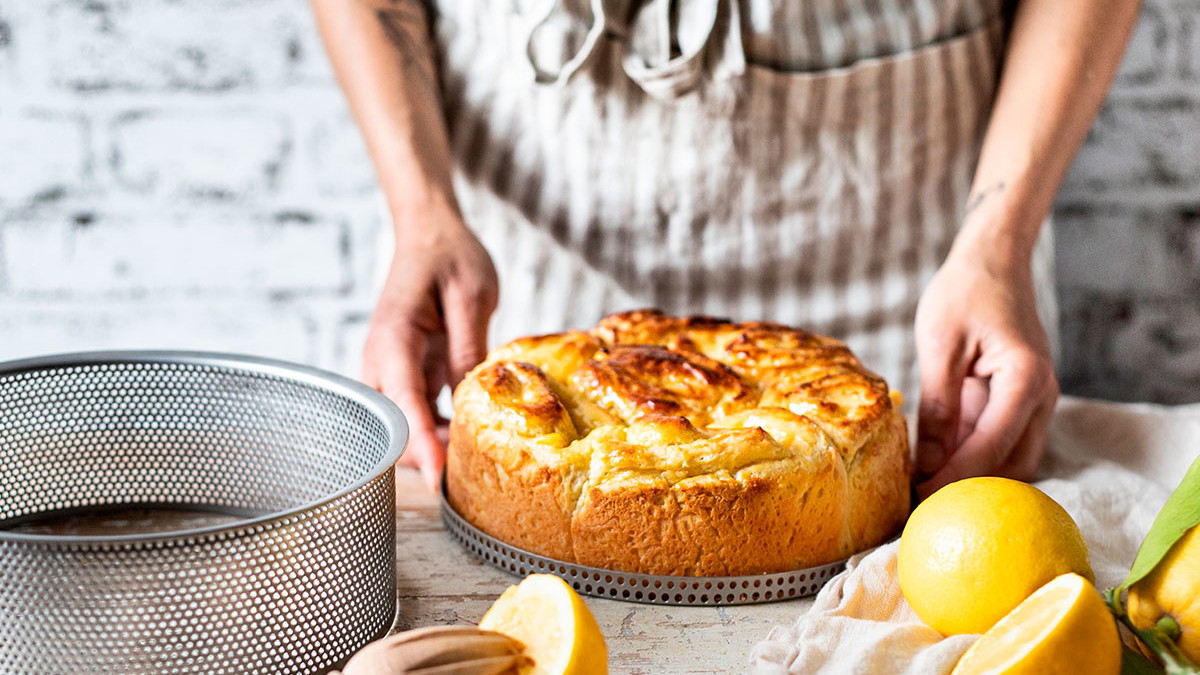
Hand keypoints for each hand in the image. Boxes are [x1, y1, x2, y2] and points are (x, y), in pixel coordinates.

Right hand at [362, 201, 497, 490]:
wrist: (430, 234)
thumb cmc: (451, 255)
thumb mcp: (472, 295)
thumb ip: (469, 346)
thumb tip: (472, 397)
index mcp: (395, 337)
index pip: (403, 401)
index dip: (421, 443)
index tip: (438, 477)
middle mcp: (382, 359)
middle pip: (394, 424)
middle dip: (426, 453)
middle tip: (473, 469)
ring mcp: (391, 368)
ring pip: (402, 424)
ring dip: (433, 444)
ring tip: (475, 455)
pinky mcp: (406, 372)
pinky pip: (415, 412)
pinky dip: (437, 428)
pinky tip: (468, 433)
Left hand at [913, 237, 1058, 499]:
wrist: (994, 260)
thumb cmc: (965, 292)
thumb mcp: (940, 347)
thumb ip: (938, 407)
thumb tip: (927, 465)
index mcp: (1025, 379)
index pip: (990, 446)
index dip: (954, 479)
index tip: (919, 500)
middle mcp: (1041, 395)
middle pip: (1010, 465)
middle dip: (968, 490)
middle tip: (919, 507)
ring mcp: (1036, 400)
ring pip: (1009, 459)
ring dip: (970, 476)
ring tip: (922, 492)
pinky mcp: (1020, 400)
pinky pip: (1000, 440)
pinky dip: (971, 456)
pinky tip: (933, 465)